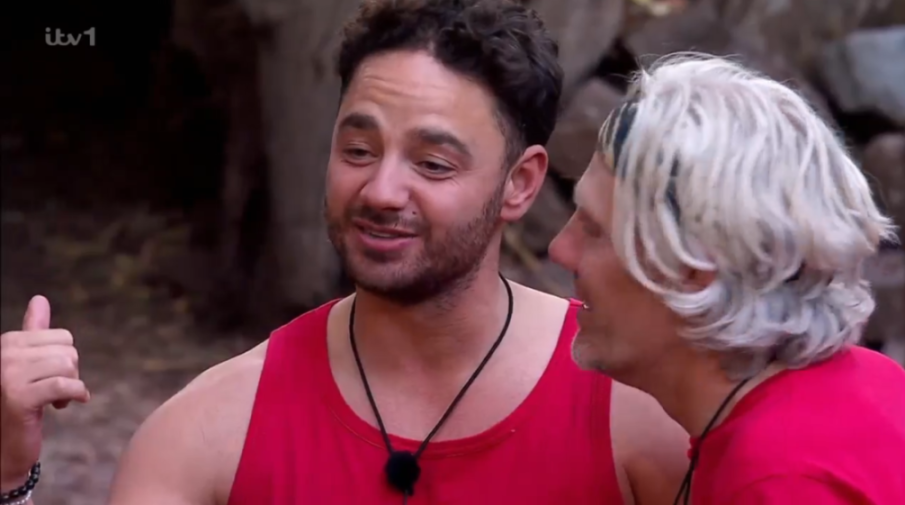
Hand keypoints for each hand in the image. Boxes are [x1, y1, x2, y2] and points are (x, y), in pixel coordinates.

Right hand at [0, 295, 89, 489]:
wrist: (3, 444)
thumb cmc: (19, 402)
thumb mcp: (27, 364)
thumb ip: (34, 333)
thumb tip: (39, 299)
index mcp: (8, 342)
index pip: (62, 337)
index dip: (65, 359)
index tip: (51, 377)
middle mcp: (5, 354)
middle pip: (68, 350)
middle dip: (71, 372)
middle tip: (56, 391)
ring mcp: (8, 375)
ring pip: (68, 366)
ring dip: (71, 385)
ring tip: (57, 400)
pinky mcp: (18, 398)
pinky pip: (64, 385)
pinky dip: (75, 394)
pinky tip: (70, 404)